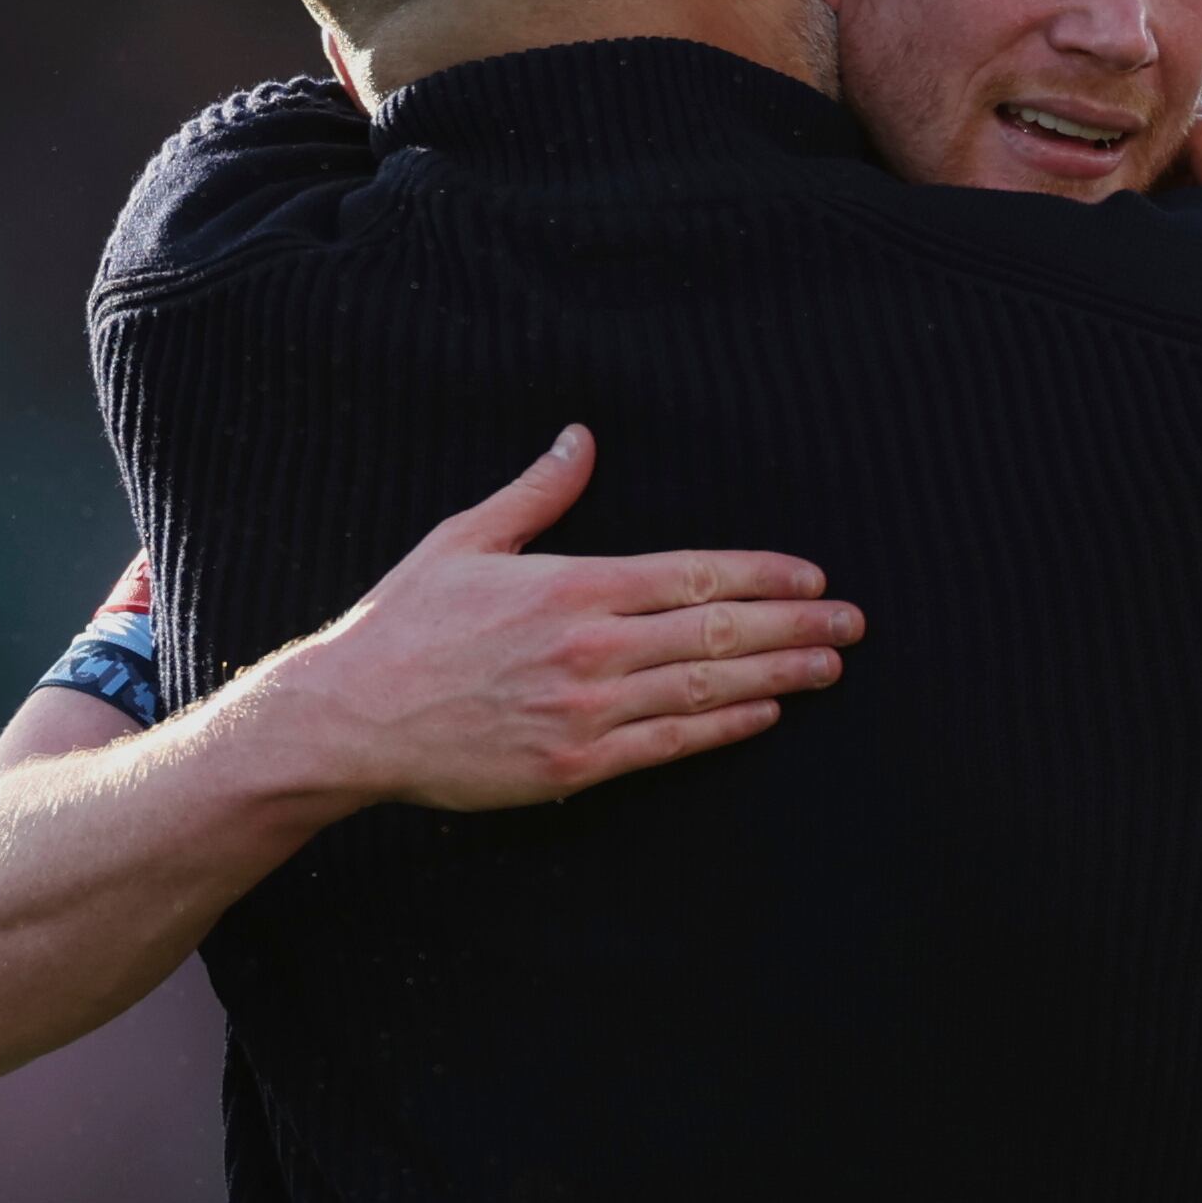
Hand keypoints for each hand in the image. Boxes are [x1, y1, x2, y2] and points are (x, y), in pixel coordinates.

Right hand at [250, 426, 859, 809]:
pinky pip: (669, 742)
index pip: (693, 574)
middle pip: (717, 630)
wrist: (349, 718)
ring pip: (705, 687)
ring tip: (831, 666)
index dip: (763, 575)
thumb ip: (538, 492)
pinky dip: (724, 726)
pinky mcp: (575, 764)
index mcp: (571, 585)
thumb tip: (582, 437)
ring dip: (778, 675)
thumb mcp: (465, 539)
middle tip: (852, 621)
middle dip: (795, 624)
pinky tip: (765, 713)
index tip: (812, 575)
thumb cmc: (404, 625)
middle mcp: (590, 646)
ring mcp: (587, 710)